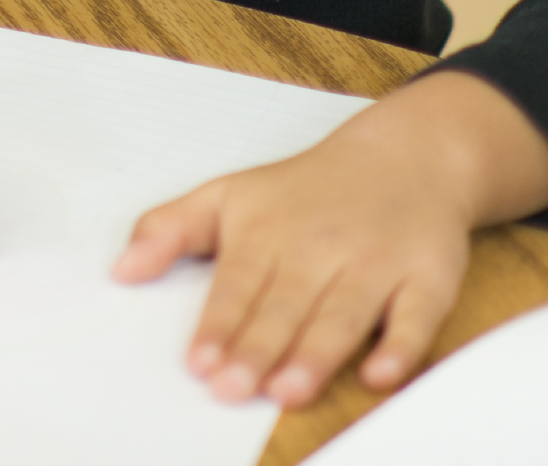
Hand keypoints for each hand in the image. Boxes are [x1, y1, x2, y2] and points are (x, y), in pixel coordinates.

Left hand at [112, 70, 547, 406]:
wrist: (404, 158)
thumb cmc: (306, 189)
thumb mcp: (228, 194)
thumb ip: (170, 230)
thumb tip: (121, 270)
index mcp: (268, 229)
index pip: (237, 284)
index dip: (218, 324)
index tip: (199, 362)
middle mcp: (321, 247)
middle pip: (286, 305)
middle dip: (258, 348)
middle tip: (233, 387)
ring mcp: (375, 264)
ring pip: (343, 314)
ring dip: (316, 354)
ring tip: (287, 390)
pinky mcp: (426, 278)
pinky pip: (416, 317)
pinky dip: (400, 346)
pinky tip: (378, 373)